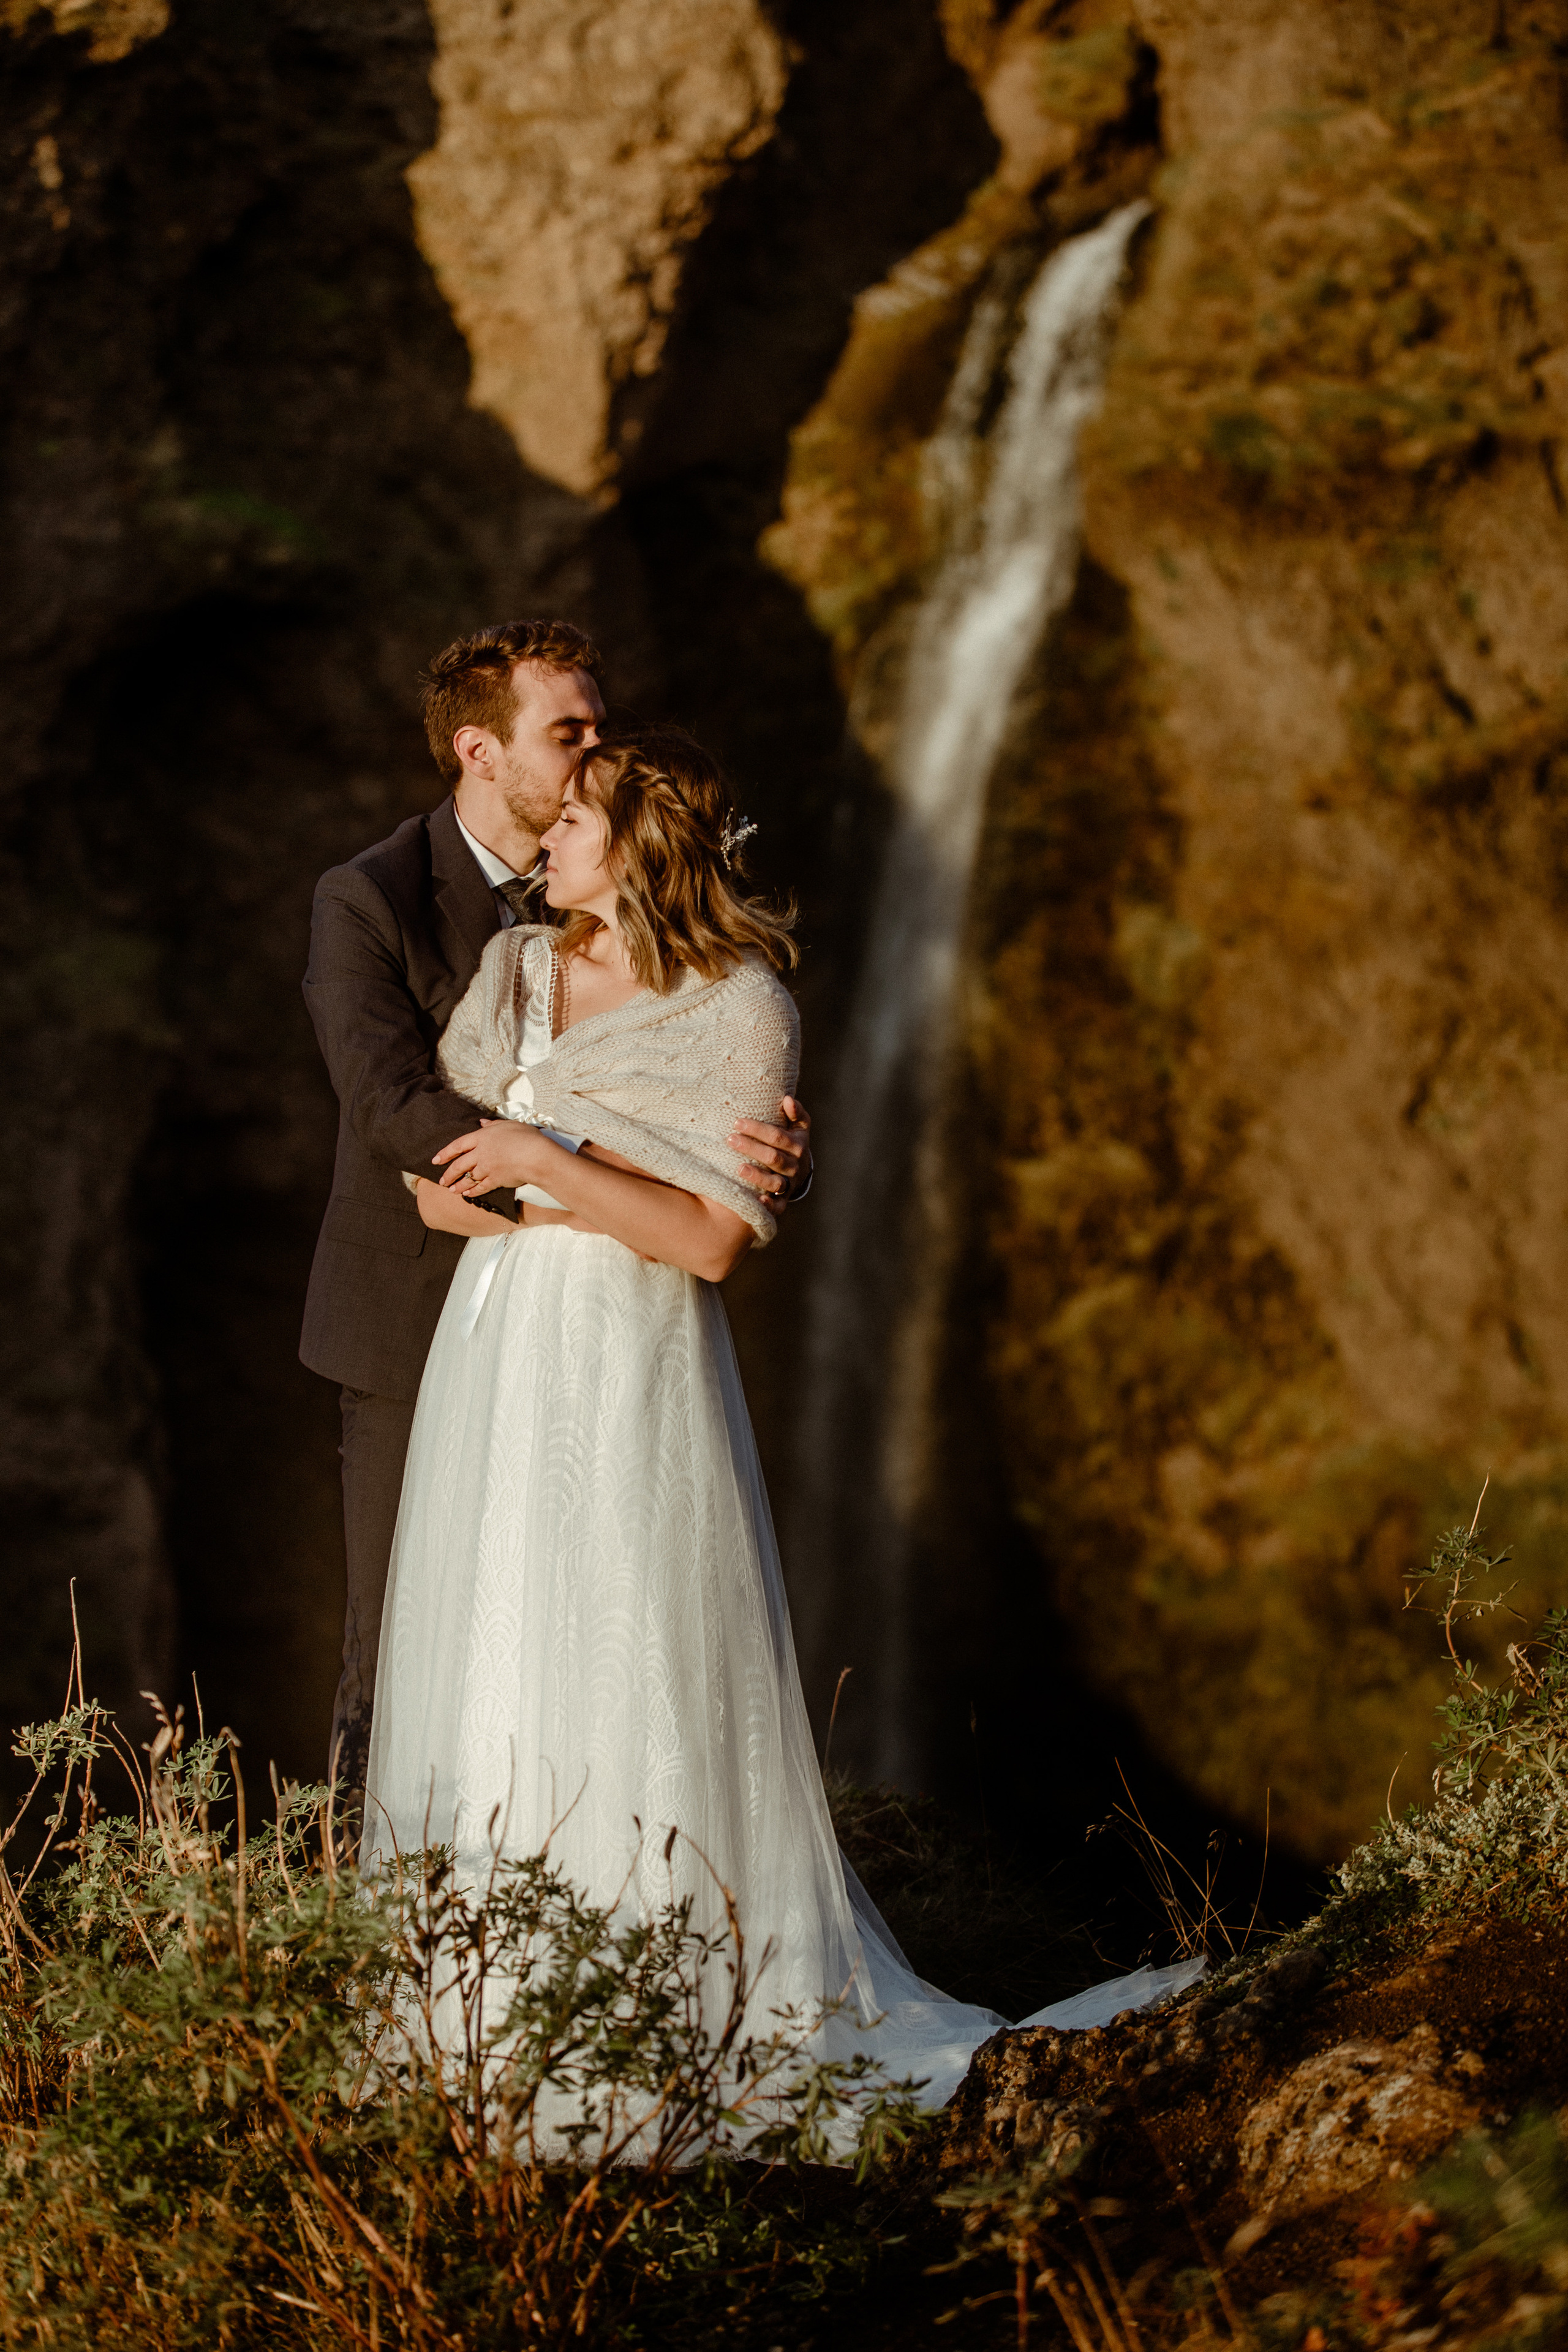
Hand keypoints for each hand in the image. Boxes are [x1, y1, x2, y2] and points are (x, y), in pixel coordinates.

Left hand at [434, 1118, 549, 1194]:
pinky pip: (480, 1187)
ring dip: (458, 1185)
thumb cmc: (526, 1137)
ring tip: (451, 1190)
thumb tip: (482, 1123)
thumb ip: (493, 1125)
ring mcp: (487, 1168)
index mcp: (482, 1137)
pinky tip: (467, 1194)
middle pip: (459, 1164)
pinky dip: (473, 1191)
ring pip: (467, 1178)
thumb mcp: (509, 1125)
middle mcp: (481, 1153)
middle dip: (448, 1174)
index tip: (436, 1160)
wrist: (536, 1156)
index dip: (445, 1152)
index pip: (458, 1145)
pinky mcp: (495, 1180)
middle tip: (441, 1181)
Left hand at [727, 1095, 811, 1207]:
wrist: (802, 1171)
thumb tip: (788, 1099)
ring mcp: (789, 1184)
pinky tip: (756, 1199)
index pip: (777, 1136)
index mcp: (798, 1145)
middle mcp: (795, 1165)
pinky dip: (768, 1204)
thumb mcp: (799, 1126)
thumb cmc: (792, 1142)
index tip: (737, 1122)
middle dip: (751, 1148)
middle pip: (773, 1157)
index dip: (757, 1129)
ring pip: (775, 1181)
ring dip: (757, 1176)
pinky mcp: (783, 1200)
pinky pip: (778, 1206)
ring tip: (738, 1168)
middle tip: (730, 1139)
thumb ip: (795, 1112)